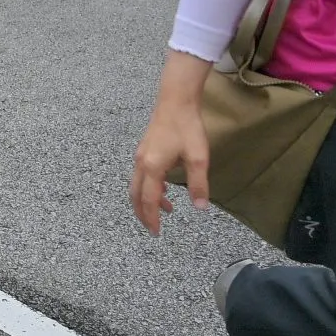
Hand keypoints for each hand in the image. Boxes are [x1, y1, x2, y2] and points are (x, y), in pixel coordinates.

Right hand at [130, 53, 213, 234]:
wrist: (175, 102)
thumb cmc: (187, 128)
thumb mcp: (198, 158)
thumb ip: (198, 184)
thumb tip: (200, 208)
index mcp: (152, 167)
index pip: (148, 200)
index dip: (152, 218)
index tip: (157, 233)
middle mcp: (141, 164)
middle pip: (135, 195)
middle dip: (142, 214)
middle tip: (153, 228)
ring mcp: (140, 157)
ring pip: (136, 186)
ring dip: (146, 201)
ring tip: (164, 210)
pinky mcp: (144, 152)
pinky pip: (140, 177)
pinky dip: (148, 189)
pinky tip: (163, 189)